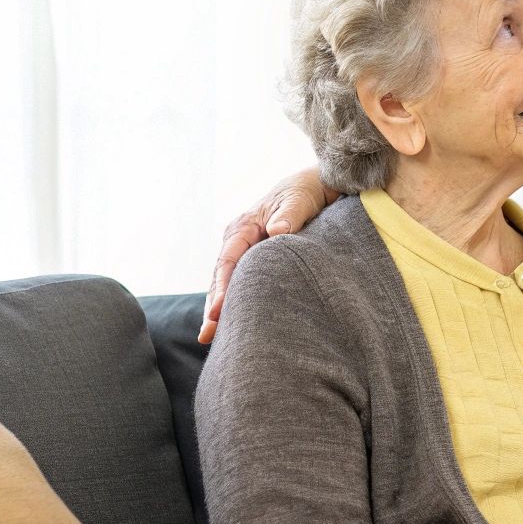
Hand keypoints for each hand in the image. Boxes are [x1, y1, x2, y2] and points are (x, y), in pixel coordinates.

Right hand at [202, 167, 338, 341]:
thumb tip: (277, 230)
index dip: (224, 286)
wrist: (314, 186)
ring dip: (219, 308)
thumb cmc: (306, 191)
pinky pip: (240, 284)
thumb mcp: (300, 199)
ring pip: (226, 283)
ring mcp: (243, 251)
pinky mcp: (254, 261)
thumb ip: (290, 214)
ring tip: (210, 338)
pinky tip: (227, 326)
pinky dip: (234, 303)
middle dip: (214, 305)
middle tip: (208, 334)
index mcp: (244, 226)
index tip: (220, 309)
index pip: (229, 259)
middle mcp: (238, 240)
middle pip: (221, 276)